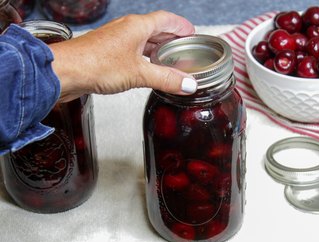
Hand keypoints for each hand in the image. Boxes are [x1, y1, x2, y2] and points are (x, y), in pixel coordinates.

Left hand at [49, 10, 197, 101]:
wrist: (65, 72)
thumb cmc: (94, 64)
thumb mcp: (138, 73)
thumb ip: (166, 79)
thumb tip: (187, 84)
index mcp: (137, 26)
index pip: (166, 19)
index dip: (181, 26)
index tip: (192, 33)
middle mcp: (127, 29)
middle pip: (156, 29)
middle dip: (172, 38)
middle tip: (184, 48)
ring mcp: (117, 41)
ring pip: (144, 41)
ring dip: (158, 49)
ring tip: (169, 60)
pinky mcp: (108, 53)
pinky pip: (133, 52)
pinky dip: (144, 58)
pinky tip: (147, 69)